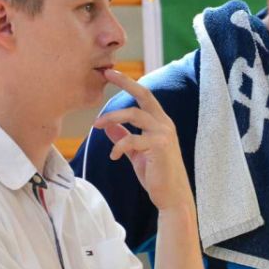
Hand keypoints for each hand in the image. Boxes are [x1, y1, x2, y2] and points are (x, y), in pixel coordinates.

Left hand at [93, 69, 192, 210]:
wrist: (172, 195)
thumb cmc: (157, 174)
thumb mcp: (137, 153)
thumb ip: (124, 137)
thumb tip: (107, 126)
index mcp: (160, 122)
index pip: (144, 96)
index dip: (128, 83)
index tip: (111, 73)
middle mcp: (164, 123)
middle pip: (143, 96)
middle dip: (125, 83)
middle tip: (106, 74)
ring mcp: (163, 134)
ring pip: (134, 114)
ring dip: (112, 117)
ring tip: (96, 125)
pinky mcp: (160, 146)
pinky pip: (132, 140)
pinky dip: (118, 146)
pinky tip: (113, 156)